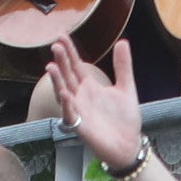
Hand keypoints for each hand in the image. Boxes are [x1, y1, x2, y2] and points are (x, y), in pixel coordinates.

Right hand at [40, 37, 147, 172]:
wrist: (129, 144)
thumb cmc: (125, 119)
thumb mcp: (126, 88)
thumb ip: (123, 66)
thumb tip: (122, 42)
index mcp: (90, 87)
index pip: (76, 65)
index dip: (70, 51)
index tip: (62, 36)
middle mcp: (80, 97)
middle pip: (67, 75)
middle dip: (61, 61)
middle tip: (56, 46)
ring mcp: (79, 111)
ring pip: (63, 93)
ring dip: (57, 81)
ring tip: (51, 67)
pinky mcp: (80, 127)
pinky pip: (70, 114)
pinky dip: (66, 105)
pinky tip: (64, 93)